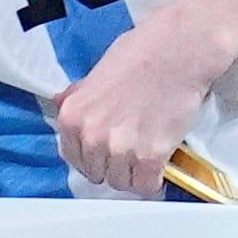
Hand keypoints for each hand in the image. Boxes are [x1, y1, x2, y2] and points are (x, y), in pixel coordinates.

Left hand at [54, 6, 230, 196]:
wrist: (177, 51)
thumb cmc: (140, 53)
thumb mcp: (96, 73)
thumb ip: (78, 95)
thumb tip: (60, 103)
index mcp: (72, 115)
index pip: (73, 158)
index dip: (91, 156)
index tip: (104, 152)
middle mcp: (91, 135)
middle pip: (97, 174)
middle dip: (112, 164)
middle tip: (129, 148)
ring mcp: (119, 148)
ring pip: (121, 183)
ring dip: (133, 173)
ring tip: (144, 151)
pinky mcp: (149, 157)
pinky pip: (145, 187)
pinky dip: (153, 180)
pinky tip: (158, 162)